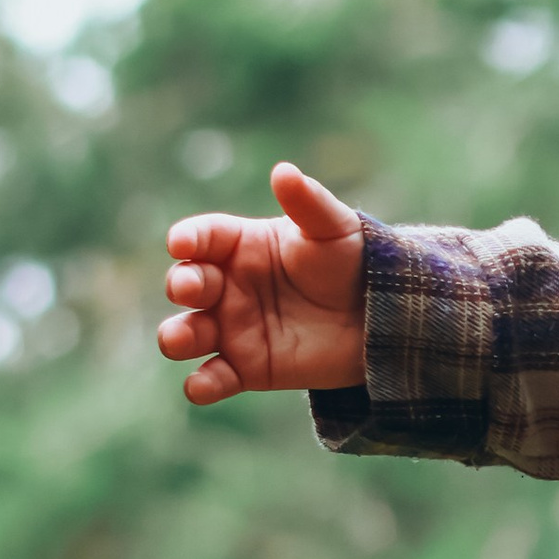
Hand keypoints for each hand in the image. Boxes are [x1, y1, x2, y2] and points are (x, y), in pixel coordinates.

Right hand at [158, 164, 367, 401]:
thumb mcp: (334, 228)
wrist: (381, 316)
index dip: (188, 239)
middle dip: (182, 284)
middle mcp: (227, 286)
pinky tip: (199, 387)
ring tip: (181, 339)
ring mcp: (232, 328)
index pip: (203, 237)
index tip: (181, 244)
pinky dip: (200, 385)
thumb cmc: (354, 262)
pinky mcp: (247, 368)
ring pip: (187, 333)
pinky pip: (213, 379)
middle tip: (193, 288)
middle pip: (186, 284)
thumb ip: (308, 202)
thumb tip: (283, 171)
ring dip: (176, 336)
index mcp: (241, 245)